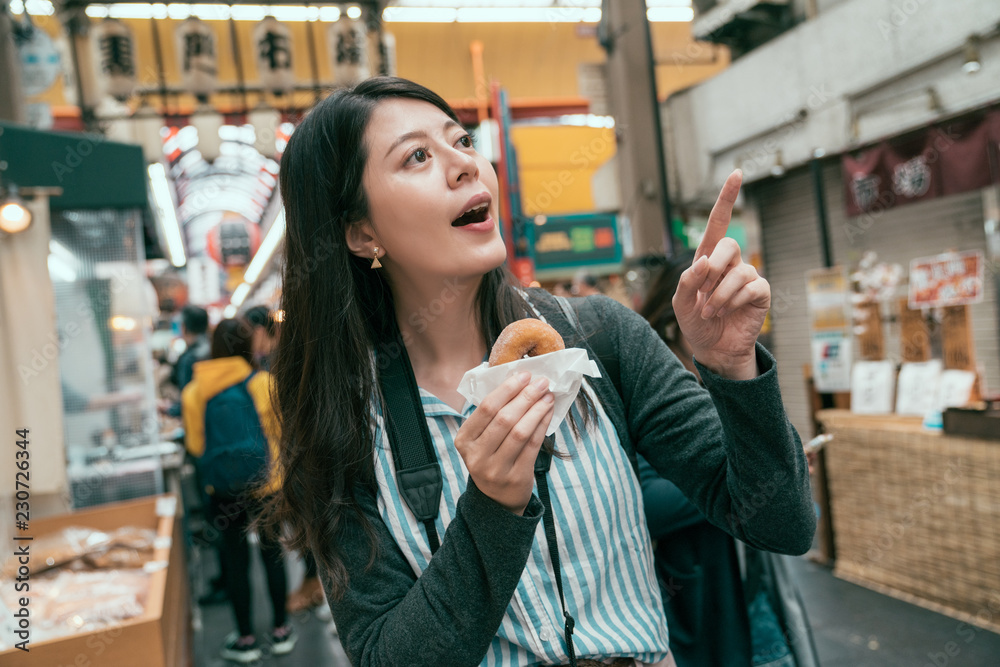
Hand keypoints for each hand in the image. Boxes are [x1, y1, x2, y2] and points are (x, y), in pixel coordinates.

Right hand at [455, 372, 554, 514]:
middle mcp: (476, 456)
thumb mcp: (480, 440)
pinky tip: (548, 412)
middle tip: (541, 381)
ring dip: (537, 409)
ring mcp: (496, 469)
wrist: (496, 500)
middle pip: (504, 418)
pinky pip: (533, 445)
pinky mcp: (516, 477)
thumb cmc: (491, 458)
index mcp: (464, 441)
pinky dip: (542, 425)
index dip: (507, 389)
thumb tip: (518, 382)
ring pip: (520, 432)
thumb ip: (491, 416)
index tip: (524, 375)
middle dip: (525, 396)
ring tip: (548, 395)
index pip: (486, 408)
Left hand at [672, 170, 769, 379]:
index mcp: (708, 258)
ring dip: (719, 294)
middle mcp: (730, 263)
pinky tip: (727, 312)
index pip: (719, 222)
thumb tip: (705, 261)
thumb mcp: (681, 303)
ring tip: (710, 311)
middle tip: (703, 292)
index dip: (727, 198)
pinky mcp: (760, 293)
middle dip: (714, 266)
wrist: (712, 348)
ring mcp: (747, 276)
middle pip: (729, 243)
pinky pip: (751, 287)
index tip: (736, 174)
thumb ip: (687, 280)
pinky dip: (734, 301)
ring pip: (739, 270)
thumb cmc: (695, 322)